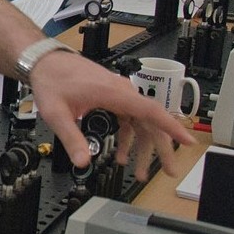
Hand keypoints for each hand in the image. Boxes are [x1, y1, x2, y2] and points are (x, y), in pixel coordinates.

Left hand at [28, 50, 195, 180]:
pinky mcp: (113, 96)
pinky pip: (129, 118)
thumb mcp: (57, 114)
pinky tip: (124, 154)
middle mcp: (121, 91)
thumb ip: (72, 139)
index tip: (188, 140)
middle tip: (169, 170)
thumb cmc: (52, 80)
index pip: (150, 110)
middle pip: (150, 121)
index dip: (172, 127)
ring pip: (141, 122)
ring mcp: (119, 93)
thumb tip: (83, 162)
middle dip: (161, 148)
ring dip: (143, 147)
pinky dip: (129, 137)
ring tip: (140, 172)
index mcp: (113, 93)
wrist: (45, 61)